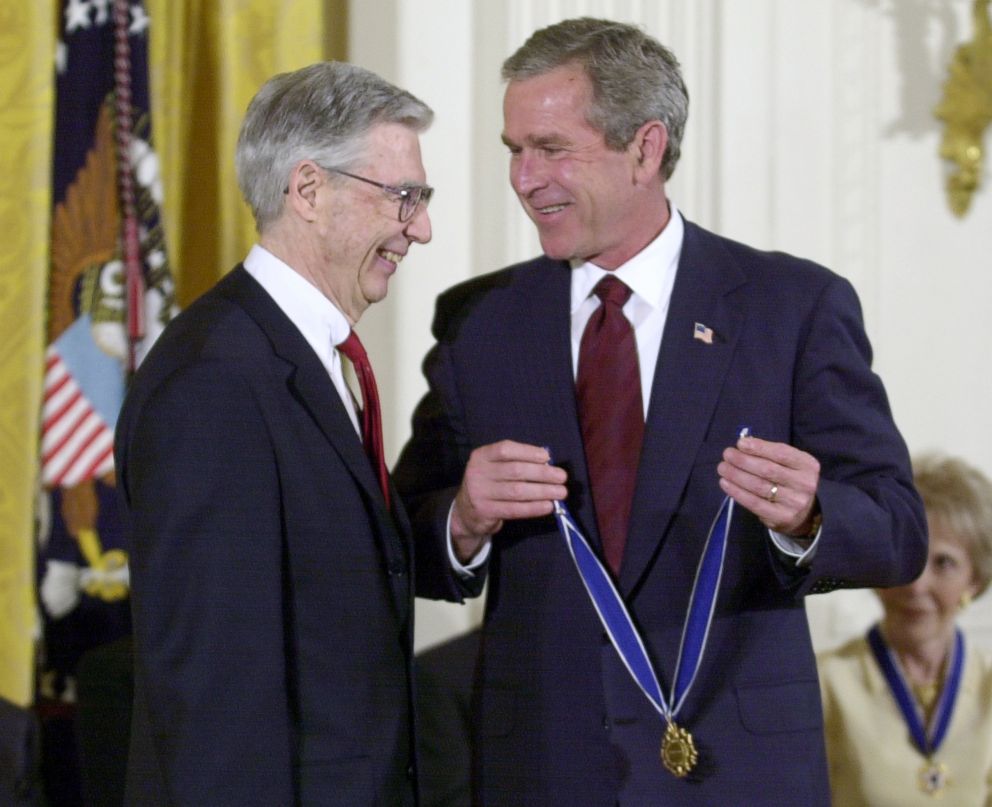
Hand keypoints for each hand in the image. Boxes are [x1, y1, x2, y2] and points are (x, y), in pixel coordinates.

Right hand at [450, 440, 567, 559]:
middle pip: (515, 471)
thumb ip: (516, 462)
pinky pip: (514, 510)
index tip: (546, 458)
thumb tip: (547, 463)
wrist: (467, 511)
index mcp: (482, 456)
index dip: (527, 452)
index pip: (505, 449)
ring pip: (517, 491)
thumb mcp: (495, 467)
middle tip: (562, 477)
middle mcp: (478, 472)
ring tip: (561, 492)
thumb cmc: (490, 483)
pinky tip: (548, 506)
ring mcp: (480, 493)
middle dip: (542, 474)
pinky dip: (534, 508)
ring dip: (543, 491)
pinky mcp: (485, 512)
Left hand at [717, 434, 819, 536]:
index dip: (759, 447)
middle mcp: (805, 483)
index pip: (782, 453)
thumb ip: (769, 453)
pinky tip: (725, 483)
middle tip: (727, 454)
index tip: (740, 443)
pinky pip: (754, 503)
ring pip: (759, 486)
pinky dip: (737, 492)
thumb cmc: (789, 480)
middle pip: (768, 469)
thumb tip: (743, 445)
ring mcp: (794, 502)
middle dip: (743, 460)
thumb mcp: (788, 464)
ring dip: (736, 475)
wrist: (804, 513)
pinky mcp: (781, 517)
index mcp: (808, 465)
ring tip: (722, 468)